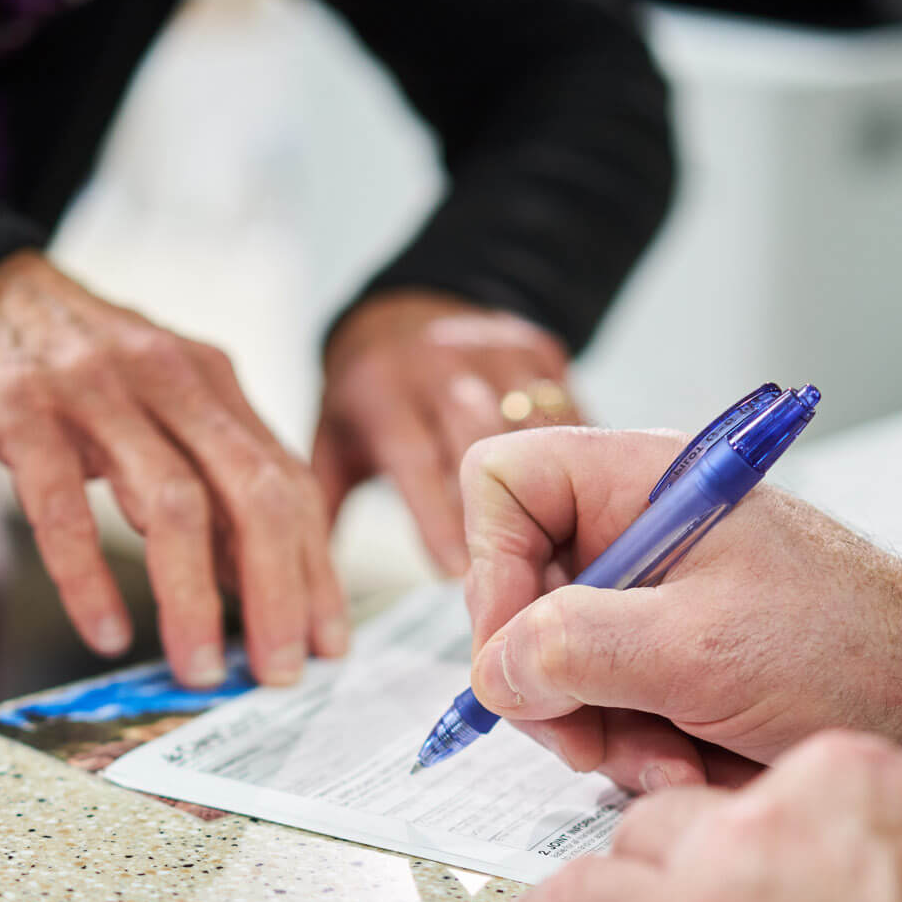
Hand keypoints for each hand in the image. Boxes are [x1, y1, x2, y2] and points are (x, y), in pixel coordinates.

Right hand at [0, 250, 349, 686]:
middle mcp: (167, 380)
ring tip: (198, 667)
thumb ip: (209, 478)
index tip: (326, 641)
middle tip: (279, 670)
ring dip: (193, 599)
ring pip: (172, 504)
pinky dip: (89, 578)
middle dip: (278, 593)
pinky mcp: (20, 410)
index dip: (316, 569)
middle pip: (253, 493)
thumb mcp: (158, 404)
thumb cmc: (70, 364)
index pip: (290, 483)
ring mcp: (95, 392)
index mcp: (212, 382)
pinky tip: (107, 630)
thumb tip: (258, 581)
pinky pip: (64, 508)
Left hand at [313, 290, 579, 577]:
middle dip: (501, 504)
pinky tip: (592, 496)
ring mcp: (496, 352)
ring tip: (566, 545)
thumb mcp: (334, 441)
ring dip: (552, 480)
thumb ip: (323, 510)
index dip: (436, 517)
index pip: (413, 457)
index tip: (457, 574)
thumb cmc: (370, 396)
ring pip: (533, 422)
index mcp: (383, 390)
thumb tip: (309, 589)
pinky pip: (570, 404)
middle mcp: (440, 364)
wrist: (408, 311)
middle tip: (515, 573)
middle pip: (479, 436)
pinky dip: (582, 451)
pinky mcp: (540, 349)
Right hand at [459, 427, 901, 791]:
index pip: (502, 484)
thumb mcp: (697, 649)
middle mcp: (640, 537)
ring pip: (560, 674)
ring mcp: (659, 606)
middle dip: (555, 687)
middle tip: (598, 739)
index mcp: (642, 485)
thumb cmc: (858, 654)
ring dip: (606, 737)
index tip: (527, 653)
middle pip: (518, 599)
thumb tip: (492, 672)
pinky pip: (612, 715)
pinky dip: (644, 755)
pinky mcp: (679, 669)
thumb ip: (574, 649)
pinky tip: (701, 770)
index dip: (491, 570)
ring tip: (680, 764)